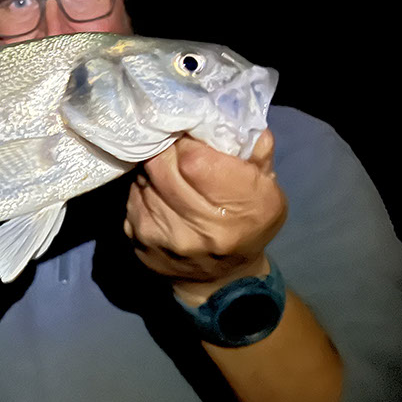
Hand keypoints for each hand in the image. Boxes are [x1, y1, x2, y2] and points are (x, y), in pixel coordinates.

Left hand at [123, 131, 286, 303]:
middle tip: (173, 142)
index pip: (194, 160)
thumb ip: (258, 156)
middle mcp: (199, 230)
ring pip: (144, 180)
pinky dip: (143, 188)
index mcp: (239, 212)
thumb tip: (243, 122)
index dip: (188, 141)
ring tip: (167, 168)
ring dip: (153, 168)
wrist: (221, 278)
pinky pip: (133, 198)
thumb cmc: (248, 225)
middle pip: (162, 168)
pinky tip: (157, 191)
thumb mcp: (267, 193)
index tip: (191, 135)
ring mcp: (164, 238)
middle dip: (166, 149)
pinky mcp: (139, 241)